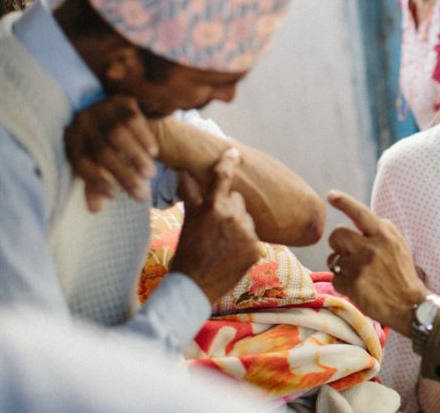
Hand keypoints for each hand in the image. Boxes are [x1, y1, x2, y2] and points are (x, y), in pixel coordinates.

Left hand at [64, 95, 157, 211]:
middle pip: (102, 151)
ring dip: (136, 157)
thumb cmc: (105, 146)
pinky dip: (144, 138)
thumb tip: (95, 209)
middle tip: (141, 195)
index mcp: (71, 138)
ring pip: (118, 135)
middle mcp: (82, 120)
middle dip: (123, 175)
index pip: (81, 162)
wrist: (116, 112)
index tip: (114, 197)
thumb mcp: (96, 164)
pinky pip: (134, 120)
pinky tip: (154, 152)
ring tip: (150, 175)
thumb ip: (96, 183)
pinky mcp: (121, 100)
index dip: (96, 182)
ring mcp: (102, 107)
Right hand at [169, 148, 260, 302]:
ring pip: (248, 219)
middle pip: (238, 201)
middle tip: (215, 227)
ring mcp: (247, 234)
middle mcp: (233, 217)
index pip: (223, 178)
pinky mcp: (257, 249)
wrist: (194, 286)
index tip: (233, 153)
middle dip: (230, 208)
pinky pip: (254, 238)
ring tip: (222, 243)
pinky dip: (245, 244)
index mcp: (213, 207)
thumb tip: (183, 171)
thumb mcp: (188, 222)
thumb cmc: (187, 252)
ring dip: (239, 227)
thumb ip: (190, 195)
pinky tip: (231, 254)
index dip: (228, 163)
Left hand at [326, 189, 428, 336]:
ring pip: (333, 258)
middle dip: (337, 243)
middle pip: (337, 234)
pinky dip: (343, 283)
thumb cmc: (402, 273)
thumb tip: (357, 220)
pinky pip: (335, 278)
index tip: (331, 194)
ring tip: (356, 273)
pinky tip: (358, 287)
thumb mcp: (398, 244)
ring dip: (340, 266)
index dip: (343, 202)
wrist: (409, 304)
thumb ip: (380, 231)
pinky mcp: (353, 284)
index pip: (359, 212)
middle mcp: (371, 247)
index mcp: (384, 234)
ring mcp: (360, 266)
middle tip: (346, 252)